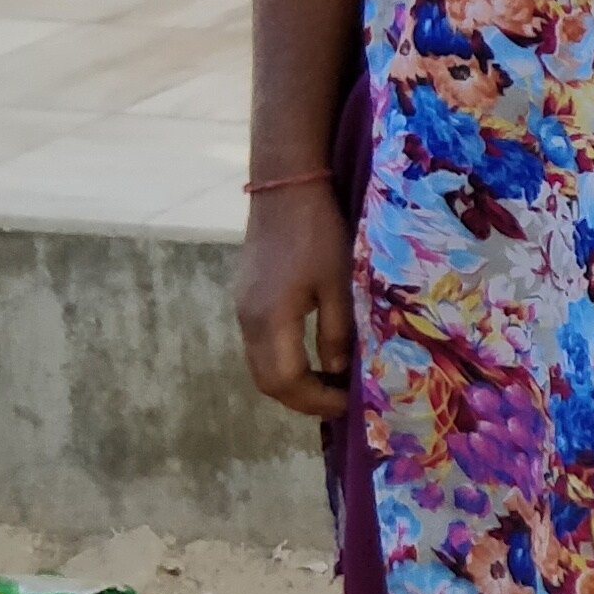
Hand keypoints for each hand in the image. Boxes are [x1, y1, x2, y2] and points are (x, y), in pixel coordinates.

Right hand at [233, 180, 353, 419]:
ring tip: (333, 383)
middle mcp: (248, 321)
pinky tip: (315, 356)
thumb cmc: (318, 233)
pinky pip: (262, 345)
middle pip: (267, 380)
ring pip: (262, 365)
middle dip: (303, 398)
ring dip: (294, 381)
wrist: (285, 189)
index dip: (317, 401)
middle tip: (342, 401)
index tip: (350, 405)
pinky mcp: (248, 297)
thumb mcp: (340, 284)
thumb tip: (338, 373)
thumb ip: (336, 332)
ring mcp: (243, 309)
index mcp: (269, 321)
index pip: (285, 382)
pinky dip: (286, 361)